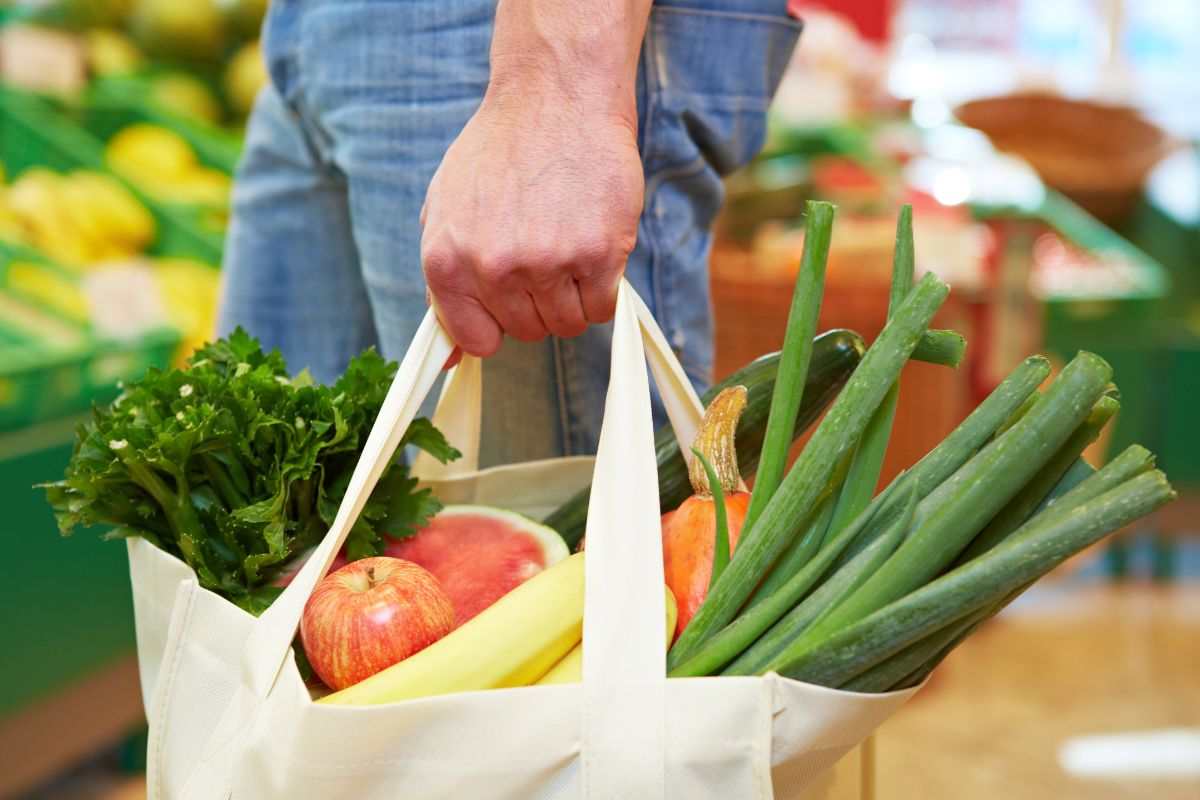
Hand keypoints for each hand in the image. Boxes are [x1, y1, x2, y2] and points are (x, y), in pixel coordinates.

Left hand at [420, 79, 642, 356]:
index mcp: (447, 261)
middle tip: (545, 251)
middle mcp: (493, 268)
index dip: (498, 324)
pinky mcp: (597, 255)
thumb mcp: (446, 210)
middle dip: (539, 301)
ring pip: (567, 324)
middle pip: (528, 332)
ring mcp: (547, 264)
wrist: (555, 97)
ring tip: (568, 243)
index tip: (511, 300)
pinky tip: (593, 244)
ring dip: (573, 295)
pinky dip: (603, 287)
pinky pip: (602, 308)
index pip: (475, 340)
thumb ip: (446, 284)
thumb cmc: (500, 152)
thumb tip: (448, 360)